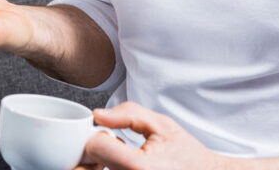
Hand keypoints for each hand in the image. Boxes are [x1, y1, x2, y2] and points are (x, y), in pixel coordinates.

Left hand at [78, 101, 230, 169]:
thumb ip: (128, 114)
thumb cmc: (188, 157)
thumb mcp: (163, 125)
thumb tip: (98, 115)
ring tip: (117, 157)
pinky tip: (123, 166)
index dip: (99, 135)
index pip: (95, 146)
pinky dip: (108, 169)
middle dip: (95, 151)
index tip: (111, 134)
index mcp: (139, 167)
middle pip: (90, 165)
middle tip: (109, 146)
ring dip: (100, 162)